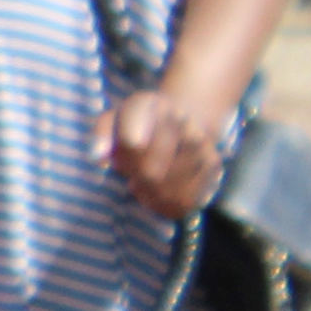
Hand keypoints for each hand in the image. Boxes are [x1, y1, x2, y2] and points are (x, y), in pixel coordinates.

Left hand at [96, 88, 222, 219]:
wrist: (185, 120)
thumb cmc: (138, 125)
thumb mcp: (112, 122)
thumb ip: (100, 137)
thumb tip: (97, 158)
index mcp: (150, 106)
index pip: (133, 143)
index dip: (124, 158)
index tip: (123, 158)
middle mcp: (181, 122)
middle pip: (150, 172)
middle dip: (135, 179)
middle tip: (132, 175)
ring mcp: (202, 144)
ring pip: (166, 189)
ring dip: (150, 193)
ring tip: (145, 183)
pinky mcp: (213, 167)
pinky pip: (185, 201)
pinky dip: (166, 204)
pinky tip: (160, 193)